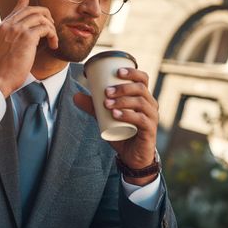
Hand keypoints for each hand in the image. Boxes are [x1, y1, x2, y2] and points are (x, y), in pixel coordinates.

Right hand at [0, 0, 57, 96]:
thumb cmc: (1, 71)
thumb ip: (5, 39)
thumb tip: (14, 36)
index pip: (14, 11)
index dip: (23, 3)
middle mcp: (7, 25)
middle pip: (30, 9)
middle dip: (44, 14)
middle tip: (51, 25)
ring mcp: (17, 29)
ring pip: (40, 17)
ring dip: (51, 27)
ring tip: (53, 39)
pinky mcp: (27, 37)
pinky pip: (46, 28)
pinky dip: (53, 35)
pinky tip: (53, 45)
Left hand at [74, 67, 158, 184]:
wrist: (132, 156)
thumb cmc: (122, 132)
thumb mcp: (105, 117)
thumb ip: (93, 107)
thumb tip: (75, 96)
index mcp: (143, 97)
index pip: (142, 79)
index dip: (132, 72)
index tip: (117, 71)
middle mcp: (150, 104)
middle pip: (140, 88)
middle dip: (122, 87)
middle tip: (106, 91)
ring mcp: (152, 117)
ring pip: (141, 102)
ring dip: (123, 100)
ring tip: (107, 103)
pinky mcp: (150, 130)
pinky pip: (141, 119)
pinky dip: (127, 115)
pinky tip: (115, 114)